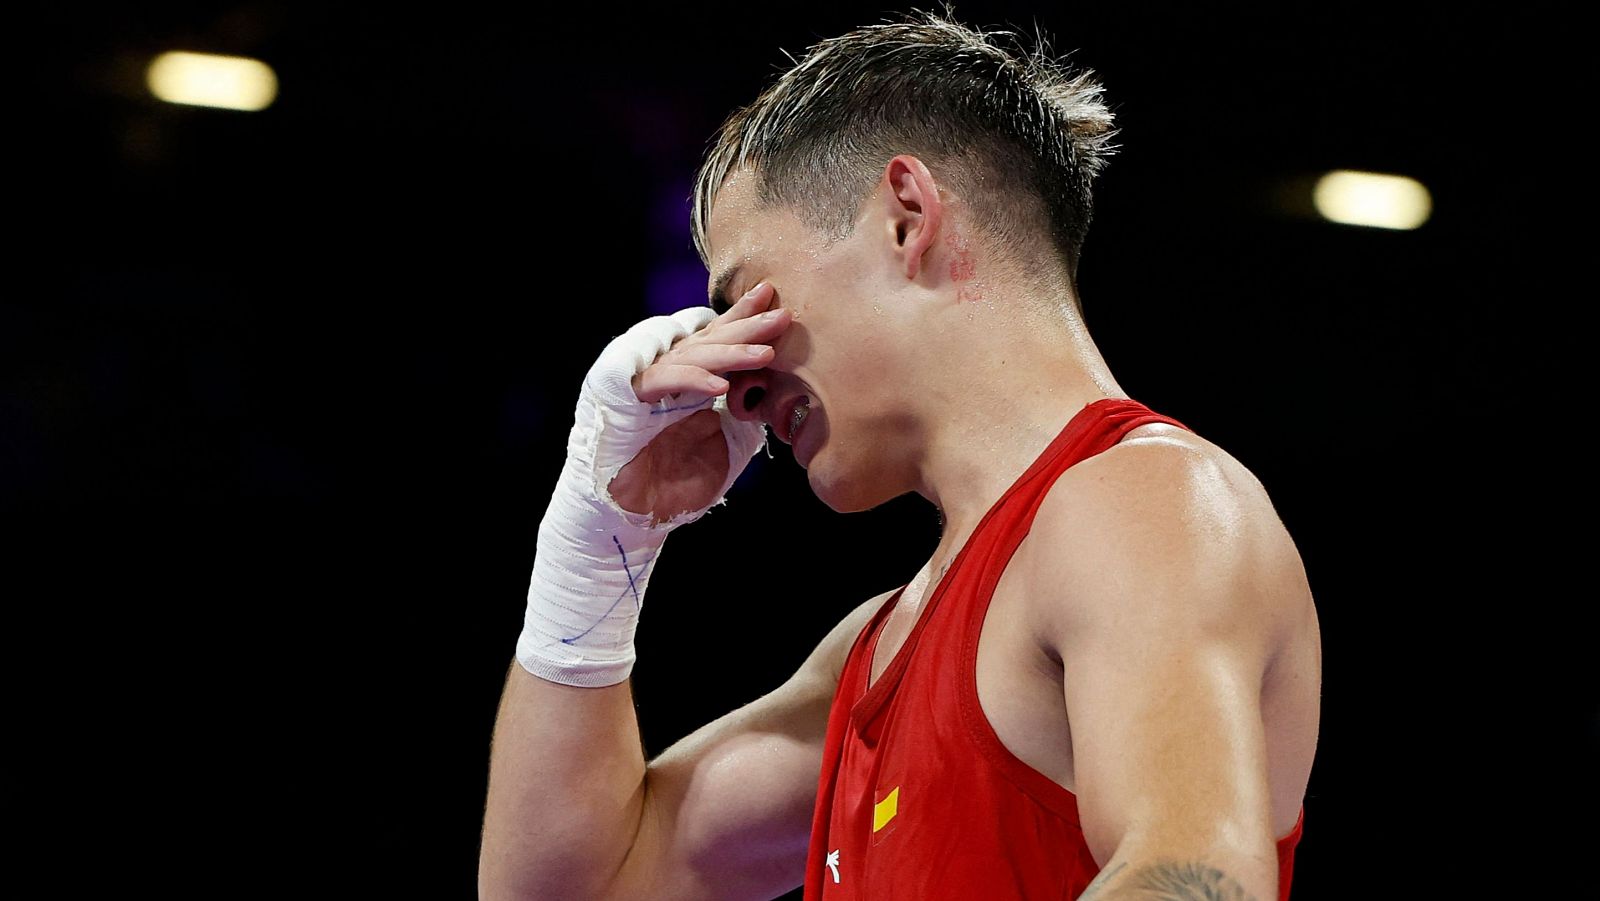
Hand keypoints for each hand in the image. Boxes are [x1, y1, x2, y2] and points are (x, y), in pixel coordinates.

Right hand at [609, 282, 789, 521]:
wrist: (635, 516)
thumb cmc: (676, 484)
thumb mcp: (725, 444)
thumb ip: (745, 416)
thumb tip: (773, 392)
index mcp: (688, 379)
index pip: (716, 340)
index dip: (742, 318)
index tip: (775, 300)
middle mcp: (667, 374)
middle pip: (708, 340)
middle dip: (746, 326)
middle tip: (781, 315)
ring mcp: (647, 383)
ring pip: (690, 356)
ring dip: (729, 353)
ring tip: (766, 353)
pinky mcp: (627, 398)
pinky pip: (664, 381)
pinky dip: (692, 380)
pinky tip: (722, 385)